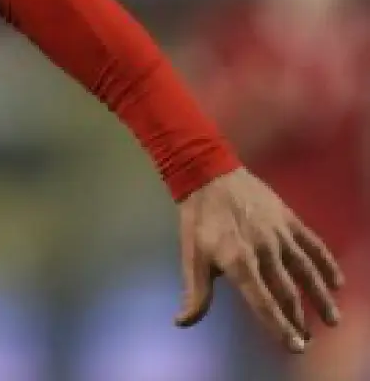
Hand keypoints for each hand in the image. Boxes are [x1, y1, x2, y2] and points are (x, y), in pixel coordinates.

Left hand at [175, 167, 343, 352]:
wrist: (208, 174)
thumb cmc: (198, 219)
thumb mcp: (191, 256)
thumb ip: (195, 292)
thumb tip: (183, 322)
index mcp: (238, 262)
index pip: (263, 302)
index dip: (279, 326)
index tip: (294, 346)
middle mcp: (264, 251)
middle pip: (287, 292)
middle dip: (298, 318)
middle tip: (307, 338)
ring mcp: (280, 235)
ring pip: (306, 272)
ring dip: (321, 297)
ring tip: (332, 319)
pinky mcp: (290, 220)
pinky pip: (314, 245)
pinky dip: (327, 264)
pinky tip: (337, 282)